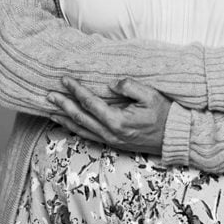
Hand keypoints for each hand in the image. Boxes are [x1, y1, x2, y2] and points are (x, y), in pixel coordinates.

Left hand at [46, 77, 171, 154]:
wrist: (173, 136)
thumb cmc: (164, 114)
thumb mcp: (150, 95)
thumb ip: (129, 86)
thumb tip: (111, 84)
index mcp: (118, 121)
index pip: (90, 103)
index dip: (76, 90)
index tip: (65, 79)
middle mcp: (111, 133)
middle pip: (80, 117)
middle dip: (63, 105)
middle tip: (49, 95)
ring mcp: (111, 141)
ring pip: (81, 130)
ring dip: (65, 119)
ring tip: (51, 111)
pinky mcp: (114, 144)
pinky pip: (89, 136)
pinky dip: (76, 129)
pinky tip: (69, 123)